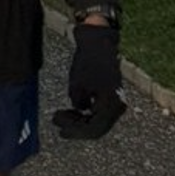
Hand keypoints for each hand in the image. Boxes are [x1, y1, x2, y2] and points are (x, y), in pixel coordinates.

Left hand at [54, 19, 125, 139]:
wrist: (99, 44)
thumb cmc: (88, 62)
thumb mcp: (77, 84)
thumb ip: (78, 103)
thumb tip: (79, 112)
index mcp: (111, 103)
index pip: (94, 128)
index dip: (75, 131)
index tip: (59, 128)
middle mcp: (118, 106)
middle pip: (97, 128)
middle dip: (76, 128)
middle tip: (56, 122)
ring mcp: (116, 103)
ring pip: (98, 122)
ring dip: (79, 122)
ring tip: (60, 116)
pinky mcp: (111, 98)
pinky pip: (99, 114)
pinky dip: (85, 115)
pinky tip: (72, 112)